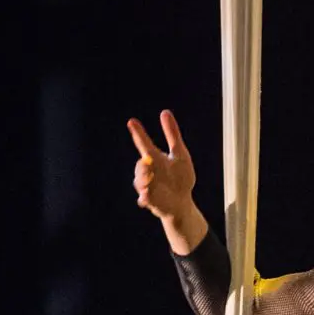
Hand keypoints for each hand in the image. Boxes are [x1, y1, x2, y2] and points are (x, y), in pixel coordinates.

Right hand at [127, 109, 197, 227]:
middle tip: (146, 161)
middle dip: (141, 164)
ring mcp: (147, 186)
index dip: (139, 133)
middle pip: (140, 165)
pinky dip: (144, 198)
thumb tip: (164, 112)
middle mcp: (148, 172)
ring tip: (148, 182)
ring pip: (139, 181)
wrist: (182, 202)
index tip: (131, 121)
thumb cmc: (180, 177)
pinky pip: (143, 199)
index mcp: (155, 159)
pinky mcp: (150, 201)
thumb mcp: (180, 154)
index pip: (144, 144)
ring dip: (143, 180)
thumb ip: (172, 134)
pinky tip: (145, 199)